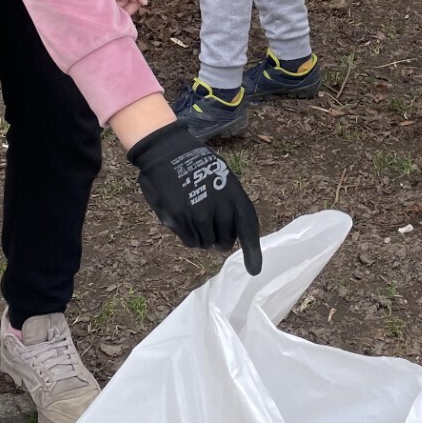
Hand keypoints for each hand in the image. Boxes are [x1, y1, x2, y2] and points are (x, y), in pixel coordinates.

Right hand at [127, 122, 262, 273]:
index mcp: (234, 193)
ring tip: (193, 213)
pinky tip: (183, 217)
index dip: (252, 251)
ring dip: (202, 235)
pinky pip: (191, 241)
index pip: (248, 226)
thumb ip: (229, 205)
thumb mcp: (222, 178)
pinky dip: (189, 235)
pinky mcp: (180, 219)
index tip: (254, 270)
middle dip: (220, 238)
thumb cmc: (196, 166)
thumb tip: (229, 236)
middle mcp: (220, 206)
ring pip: (207, 243)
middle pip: (226, 240)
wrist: (167, 152)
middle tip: (209, 223)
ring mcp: (199, 214)